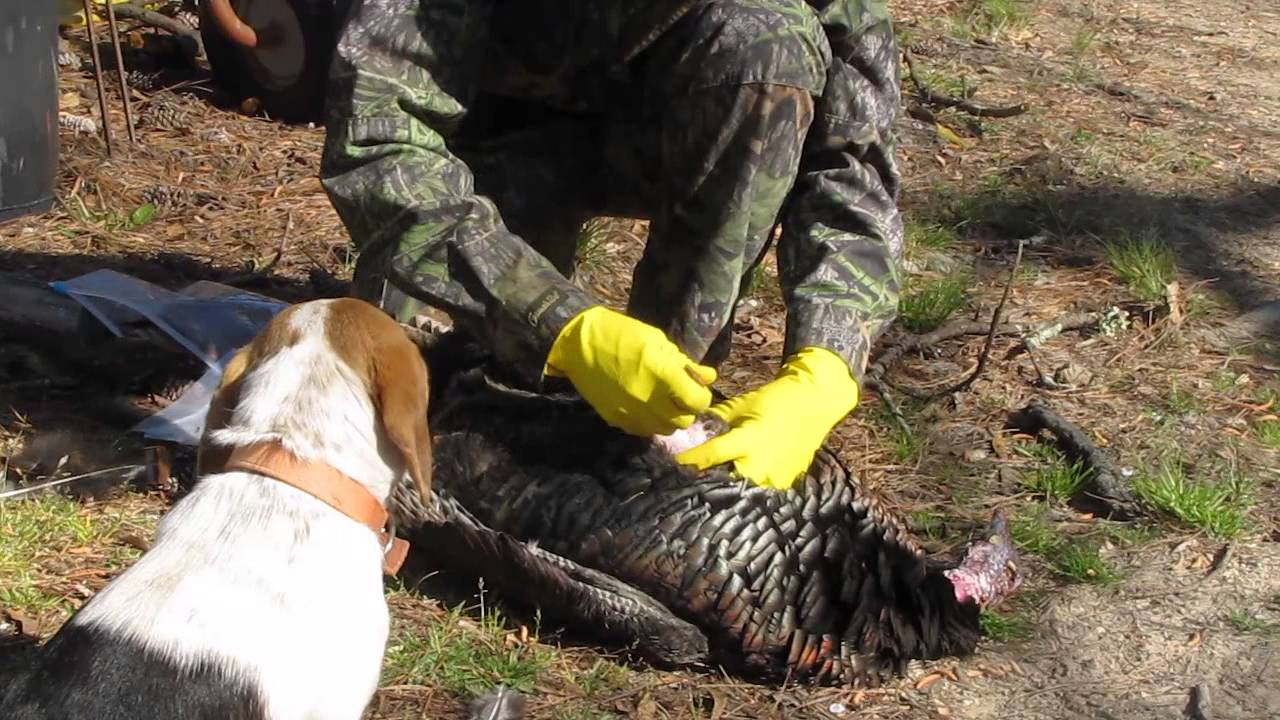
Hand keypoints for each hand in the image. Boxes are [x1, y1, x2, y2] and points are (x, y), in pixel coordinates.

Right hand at [545, 306, 717, 435]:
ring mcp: (631, 412)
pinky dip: (649, 422)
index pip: (697, 402)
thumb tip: (708, 377)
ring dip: (669, 418)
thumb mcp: (657, 341)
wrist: (578, 344)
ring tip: (662, 402)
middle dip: (686, 409)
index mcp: (662, 374)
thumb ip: (684, 362)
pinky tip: (644, 407)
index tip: (696, 388)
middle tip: (680, 396)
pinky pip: (643, 431)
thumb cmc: (621, 334)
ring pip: (664, 430)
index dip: (701, 396)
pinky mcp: (616, 419)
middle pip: (683, 421)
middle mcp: (649, 399)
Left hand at [674, 346, 858, 489]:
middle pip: (723, 482)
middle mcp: (760, 464)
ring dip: (725, 487)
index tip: (672, 464)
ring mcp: (775, 477)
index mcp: (747, 440)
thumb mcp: (740, 405)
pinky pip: (758, 491)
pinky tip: (739, 481)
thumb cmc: (773, 401)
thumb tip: (690, 429)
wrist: (812, 405)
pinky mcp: (784, 484)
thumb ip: (715, 420)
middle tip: (691, 477)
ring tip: (713, 482)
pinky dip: (746, 487)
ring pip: (740, 491)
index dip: (689, 461)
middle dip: (706, 481)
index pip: (710, 456)